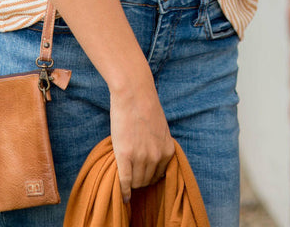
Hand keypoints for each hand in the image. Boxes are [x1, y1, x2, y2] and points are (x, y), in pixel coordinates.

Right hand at [108, 79, 174, 202]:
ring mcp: (141, 157)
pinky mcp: (125, 155)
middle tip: (131, 176)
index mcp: (168, 151)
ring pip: (136, 182)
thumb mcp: (160, 129)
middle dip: (140, 180)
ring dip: (131, 183)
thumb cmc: (145, 107)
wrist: (134, 92)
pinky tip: (122, 197)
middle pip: (147, 181)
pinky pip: (125, 180)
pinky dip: (123, 190)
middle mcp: (157, 157)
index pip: (159, 175)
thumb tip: (153, 162)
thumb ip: (159, 146)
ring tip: (125, 179)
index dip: (149, 176)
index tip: (142, 177)